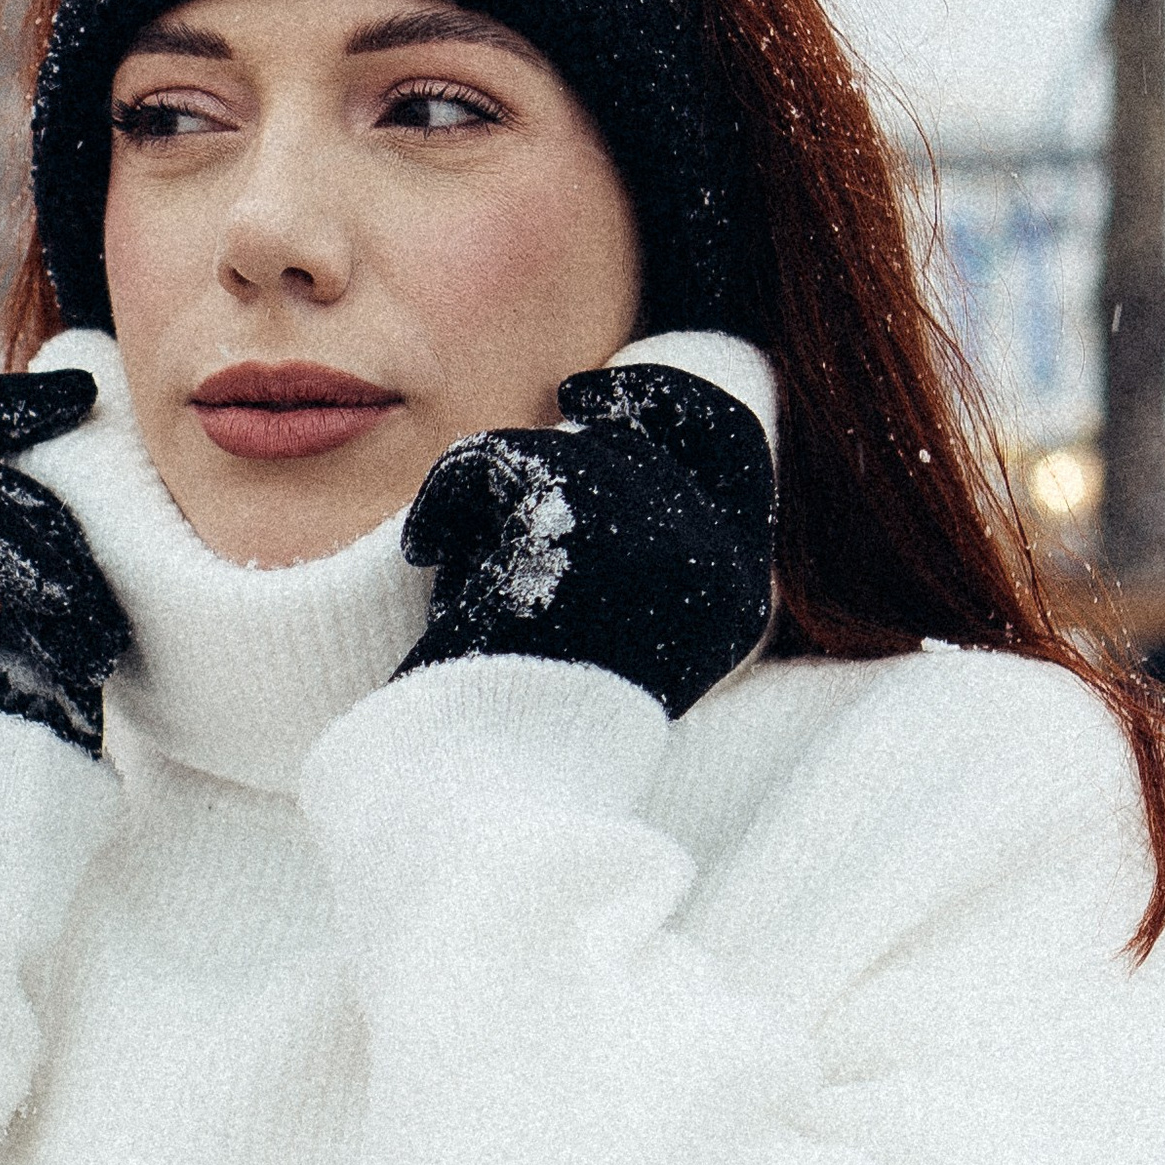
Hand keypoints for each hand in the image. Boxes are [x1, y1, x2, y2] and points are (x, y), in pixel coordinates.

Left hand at [398, 352, 774, 719]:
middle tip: (569, 389)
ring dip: (499, 488)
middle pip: (648, 440)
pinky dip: (447, 496)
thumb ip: (641, 539)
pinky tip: (426, 555)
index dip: (685, 404)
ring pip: (561, 448)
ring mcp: (653, 530)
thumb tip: (615, 433)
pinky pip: (496, 456)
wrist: (486, 774)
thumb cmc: (527, 711)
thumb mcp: (615, 624)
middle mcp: (717, 558)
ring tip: (464, 565)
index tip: (627, 396)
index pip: (739, 449)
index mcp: (738, 592)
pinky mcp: (578, 513)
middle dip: (612, 407)